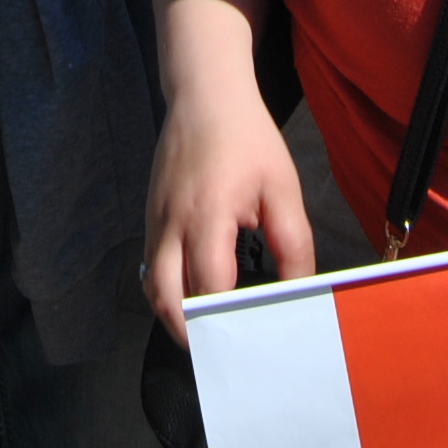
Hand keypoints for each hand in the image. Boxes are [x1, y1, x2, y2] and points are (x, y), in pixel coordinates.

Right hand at [141, 81, 313, 345]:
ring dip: (174, 314)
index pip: (211, 288)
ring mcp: (154, 221)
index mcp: (207, 217)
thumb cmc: (248, 140)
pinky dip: (166, 289)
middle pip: (166, 298)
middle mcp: (171, 225)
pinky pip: (151, 265)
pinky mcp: (150, 216)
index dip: (228, 320)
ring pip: (153, 285)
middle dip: (190, 332)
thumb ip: (293, 244)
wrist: (204, 96)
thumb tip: (297, 292)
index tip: (249, 342)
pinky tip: (191, 294)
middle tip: (219, 352)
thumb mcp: (282, 189)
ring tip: (205, 332)